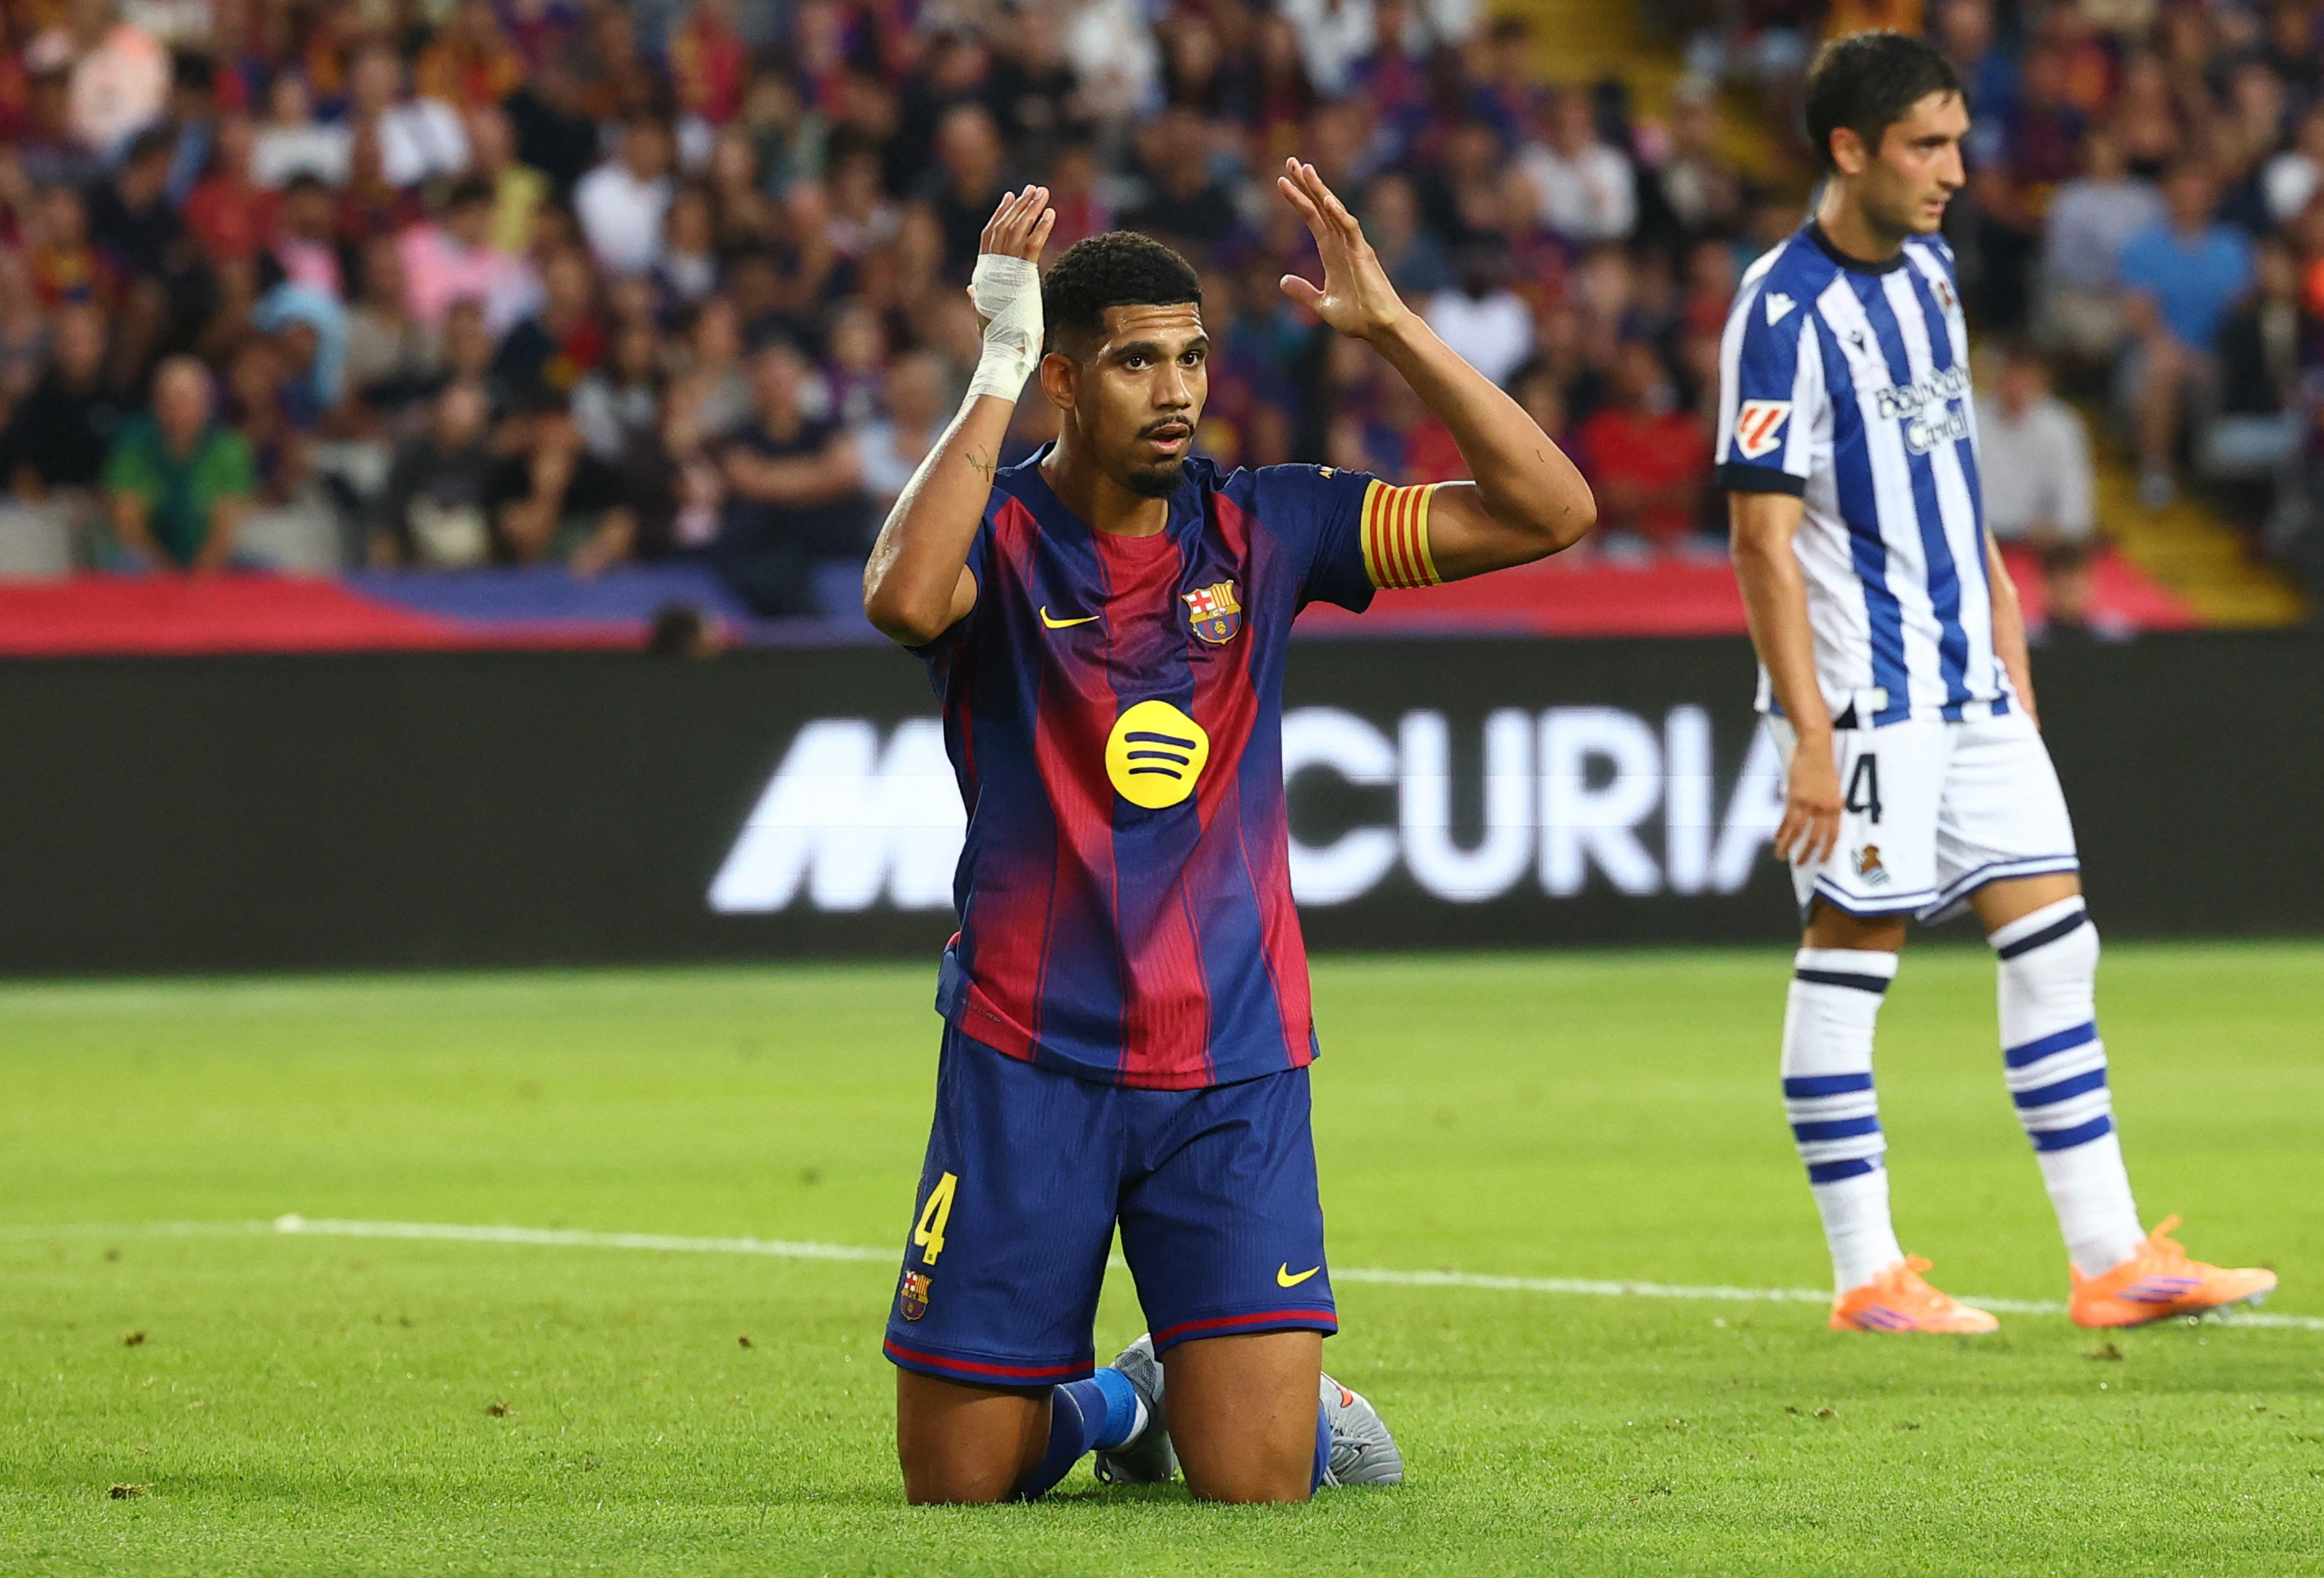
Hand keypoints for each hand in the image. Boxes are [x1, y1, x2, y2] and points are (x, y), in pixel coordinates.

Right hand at [971, 186, 1053, 325]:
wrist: (1003, 348)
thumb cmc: (995, 335)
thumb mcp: (984, 310)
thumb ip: (978, 296)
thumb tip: (970, 290)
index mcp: (984, 272)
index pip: (990, 235)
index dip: (1000, 213)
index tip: (1010, 196)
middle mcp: (993, 266)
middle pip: (1006, 226)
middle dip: (1020, 205)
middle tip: (1033, 188)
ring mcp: (1007, 269)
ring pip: (1019, 230)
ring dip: (1032, 209)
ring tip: (1043, 193)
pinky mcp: (1023, 275)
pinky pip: (1033, 245)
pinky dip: (1042, 227)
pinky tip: (1051, 214)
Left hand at [1276, 159, 1408, 341]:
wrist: (1378, 329)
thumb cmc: (1357, 317)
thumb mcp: (1321, 304)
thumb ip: (1303, 292)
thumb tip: (1282, 281)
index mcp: (1330, 252)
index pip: (1312, 217)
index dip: (1298, 199)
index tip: (1282, 181)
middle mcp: (1341, 243)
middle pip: (1321, 206)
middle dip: (1306, 184)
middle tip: (1291, 161)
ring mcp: (1353, 246)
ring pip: (1334, 211)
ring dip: (1319, 190)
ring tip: (1305, 170)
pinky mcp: (1364, 254)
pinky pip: (1351, 229)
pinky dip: (1339, 215)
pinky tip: (1326, 200)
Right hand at [1776, 735, 1843, 868]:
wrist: (1815, 747)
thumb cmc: (1823, 764)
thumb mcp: (1832, 787)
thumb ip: (1827, 804)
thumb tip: (1817, 819)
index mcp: (1836, 805)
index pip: (1833, 835)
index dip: (1827, 850)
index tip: (1821, 862)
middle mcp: (1825, 807)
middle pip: (1815, 837)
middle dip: (1806, 853)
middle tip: (1799, 863)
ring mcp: (1810, 803)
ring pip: (1798, 832)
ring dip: (1788, 845)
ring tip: (1781, 855)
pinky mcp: (1795, 797)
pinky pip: (1787, 819)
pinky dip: (1781, 830)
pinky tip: (1777, 838)